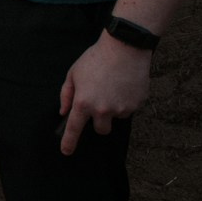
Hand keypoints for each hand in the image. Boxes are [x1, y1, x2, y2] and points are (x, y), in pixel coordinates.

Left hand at [58, 33, 152, 153]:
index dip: (69, 142)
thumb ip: (67, 95)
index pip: (74, 129)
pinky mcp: (137, 105)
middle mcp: (103, 110)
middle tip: (99, 103)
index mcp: (84, 103)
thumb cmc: (95, 59)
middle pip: (101, 130)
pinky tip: (123, 85)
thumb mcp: (73, 74)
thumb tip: (64, 112)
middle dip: (99, 122)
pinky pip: (129, 109)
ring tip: (112, 88)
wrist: (124, 49)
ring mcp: (122, 109)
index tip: (66, 152)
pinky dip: (126, 102)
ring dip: (113, 109)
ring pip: (116, 118)